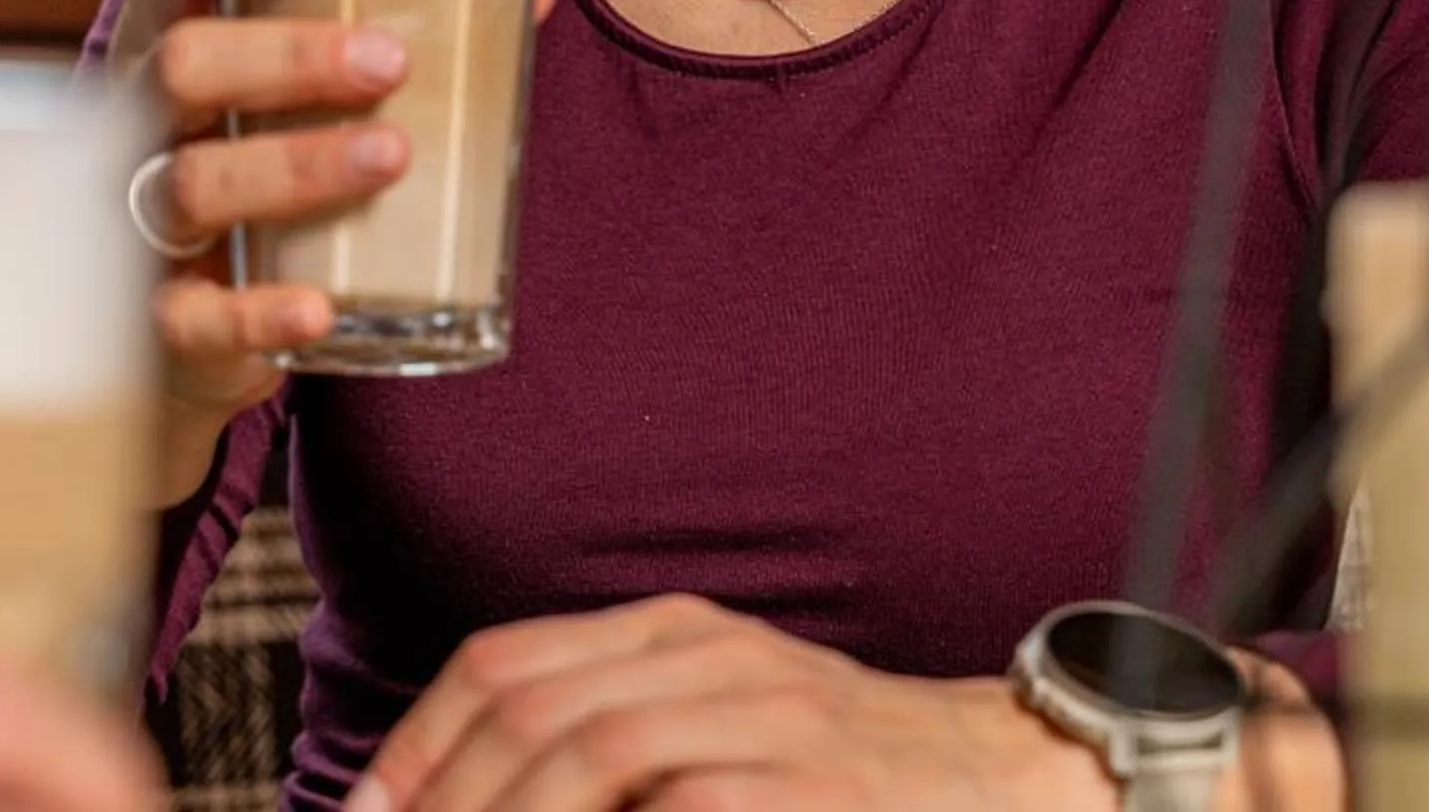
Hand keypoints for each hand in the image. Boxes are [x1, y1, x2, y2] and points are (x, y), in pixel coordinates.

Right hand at [107, 0, 559, 498]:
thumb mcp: (320, 98)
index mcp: (177, 40)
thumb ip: (415, 39)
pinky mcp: (162, 322)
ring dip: (294, 164)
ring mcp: (141, 223)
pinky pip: (191, 319)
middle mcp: (142, 123)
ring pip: (193, 181)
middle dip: (286, 56)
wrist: (199, 333)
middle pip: (182, 64)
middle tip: (390, 61)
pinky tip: (320, 310)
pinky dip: (254, 313)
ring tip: (393, 154)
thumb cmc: (272, 171)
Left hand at [349, 595, 1109, 811]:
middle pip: (536, 710)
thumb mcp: (725, 721)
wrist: (1009, 777)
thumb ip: (618, 737)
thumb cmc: (848, 770)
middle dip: (446, 797)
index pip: (508, 662)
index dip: (419, 743)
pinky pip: (688, 805)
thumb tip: (480, 792)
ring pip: (598, 752)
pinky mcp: (818, 789)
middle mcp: (715, 660)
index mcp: (677, 634)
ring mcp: (772, 722)